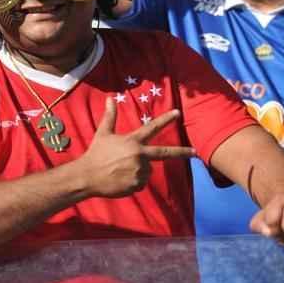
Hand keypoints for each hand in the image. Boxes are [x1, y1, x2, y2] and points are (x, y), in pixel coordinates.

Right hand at [80, 97, 195, 197]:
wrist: (88, 176)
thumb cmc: (96, 153)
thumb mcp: (103, 133)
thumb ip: (110, 116)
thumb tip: (109, 99)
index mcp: (133, 141)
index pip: (153, 128)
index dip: (166, 119)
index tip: (178, 113)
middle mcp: (140, 155)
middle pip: (165, 153)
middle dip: (182, 152)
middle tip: (195, 152)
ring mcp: (140, 170)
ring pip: (147, 170)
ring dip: (138, 170)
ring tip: (121, 169)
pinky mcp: (137, 184)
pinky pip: (141, 183)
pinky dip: (133, 182)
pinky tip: (121, 179)